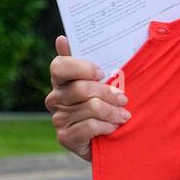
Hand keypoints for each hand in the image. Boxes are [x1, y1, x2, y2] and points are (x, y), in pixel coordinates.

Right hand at [45, 35, 130, 161]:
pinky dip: (107, 127)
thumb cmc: (106, 104)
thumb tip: (62, 39)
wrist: (109, 141)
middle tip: (124, 99)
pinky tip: (113, 128)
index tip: (101, 72)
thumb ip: (87, 61)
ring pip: (90, 107)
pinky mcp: (65, 137)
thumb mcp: (102, 82)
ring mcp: (58, 118)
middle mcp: (55, 98)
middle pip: (81, 88)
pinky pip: (90, 126)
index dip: (81, 67)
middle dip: (108, 93)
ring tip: (124, 115)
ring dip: (113, 112)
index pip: (59, 66)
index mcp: (61, 80)